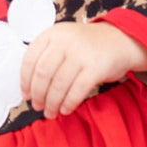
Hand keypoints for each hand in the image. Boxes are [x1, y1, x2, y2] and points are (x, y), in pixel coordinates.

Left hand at [20, 22, 146, 118]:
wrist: (121, 41)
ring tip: (51, 112)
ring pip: (59, 84)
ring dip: (52, 103)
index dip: (25, 80)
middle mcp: (65, 41)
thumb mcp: (65, 41)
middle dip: (38, 95)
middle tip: (38, 107)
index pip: (30, 59)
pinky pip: (77, 90)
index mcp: (53, 34)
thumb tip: (31, 88)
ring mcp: (81, 53)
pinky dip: (69, 103)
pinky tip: (66, 109)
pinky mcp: (96, 67)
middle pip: (43, 74)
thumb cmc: (88, 47)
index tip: (26, 94)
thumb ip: (48, 56)